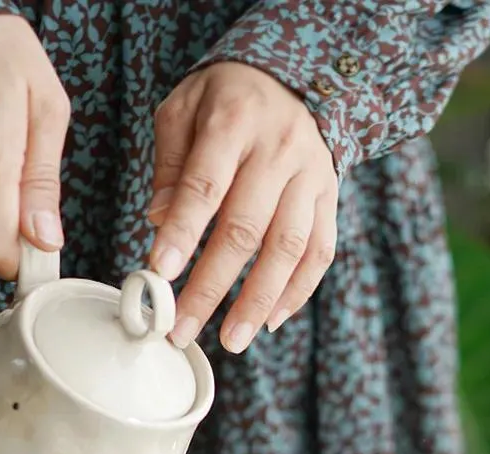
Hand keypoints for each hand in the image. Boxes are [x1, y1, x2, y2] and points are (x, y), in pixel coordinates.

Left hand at [149, 63, 337, 352]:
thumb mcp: (184, 109)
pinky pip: (320, 252)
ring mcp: (311, 177)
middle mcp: (279, 150)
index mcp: (235, 122)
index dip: (183, 233)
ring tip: (232, 340)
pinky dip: (297, 292)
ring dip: (258, 301)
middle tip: (183, 329)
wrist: (295, 78)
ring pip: (288, 248)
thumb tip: (160, 220)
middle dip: (211, 287)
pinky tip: (270, 322)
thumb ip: (171, 165)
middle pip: (245, 229)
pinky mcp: (330, 199)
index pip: (205, 186)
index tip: (159, 273)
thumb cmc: (226, 100)